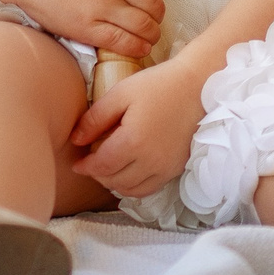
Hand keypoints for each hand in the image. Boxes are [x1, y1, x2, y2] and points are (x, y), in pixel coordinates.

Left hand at [68, 59, 207, 197]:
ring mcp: (166, 167)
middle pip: (114, 181)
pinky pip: (150, 188)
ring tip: (108, 170)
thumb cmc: (158, 84)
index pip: (101, 166)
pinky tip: (129, 172)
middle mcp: (150, 160)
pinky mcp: (176, 168)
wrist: (198, 85)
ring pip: (132, 190)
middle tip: (91, 164)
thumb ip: (95, 118)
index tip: (76, 163)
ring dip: (115, 183)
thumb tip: (75, 140)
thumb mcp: (121, 93)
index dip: (85, 167)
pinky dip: (134, 186)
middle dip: (98, 175)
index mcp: (133, 141)